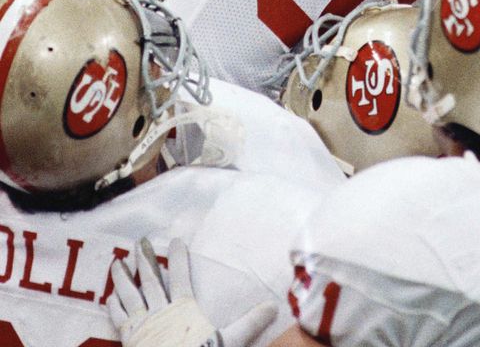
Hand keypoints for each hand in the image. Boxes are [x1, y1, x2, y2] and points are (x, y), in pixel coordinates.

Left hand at [108, 238, 275, 346]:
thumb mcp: (229, 341)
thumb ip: (249, 323)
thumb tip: (273, 306)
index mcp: (183, 308)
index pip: (180, 274)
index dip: (178, 256)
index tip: (176, 240)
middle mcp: (160, 311)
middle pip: (150, 279)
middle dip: (144, 259)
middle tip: (139, 242)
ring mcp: (143, 325)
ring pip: (130, 295)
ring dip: (122, 277)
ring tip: (117, 262)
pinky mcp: (130, 340)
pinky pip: (119, 320)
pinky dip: (113, 308)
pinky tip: (109, 298)